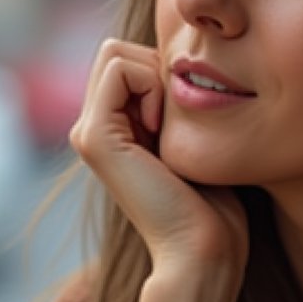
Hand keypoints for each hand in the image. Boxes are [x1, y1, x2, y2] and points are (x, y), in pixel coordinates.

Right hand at [69, 39, 247, 285]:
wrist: (203, 251)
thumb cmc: (214, 204)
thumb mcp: (195, 140)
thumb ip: (178, 104)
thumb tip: (185, 61)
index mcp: (112, 130)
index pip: (128, 58)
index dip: (164, 71)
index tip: (187, 118)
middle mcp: (92, 129)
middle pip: (117, 50)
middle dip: (157, 68)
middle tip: (178, 119)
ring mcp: (87, 133)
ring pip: (114, 53)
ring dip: (156, 76)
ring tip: (170, 127)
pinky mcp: (94, 136)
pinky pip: (118, 68)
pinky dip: (151, 84)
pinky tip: (162, 128)